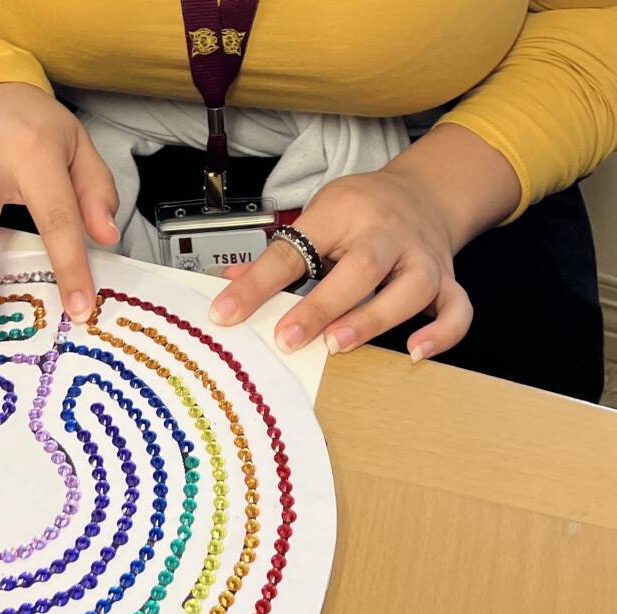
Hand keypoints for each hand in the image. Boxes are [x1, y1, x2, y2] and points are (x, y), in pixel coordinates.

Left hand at [208, 124, 521, 361]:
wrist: (424, 192)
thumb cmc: (361, 210)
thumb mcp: (315, 216)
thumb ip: (276, 255)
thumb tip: (228, 287)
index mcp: (343, 212)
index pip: (294, 248)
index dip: (257, 284)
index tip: (226, 314)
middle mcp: (388, 233)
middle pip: (361, 267)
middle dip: (322, 306)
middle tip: (288, 338)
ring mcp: (422, 258)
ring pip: (410, 290)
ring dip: (374, 320)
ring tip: (337, 345)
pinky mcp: (447, 280)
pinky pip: (457, 309)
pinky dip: (442, 333)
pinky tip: (415, 353)